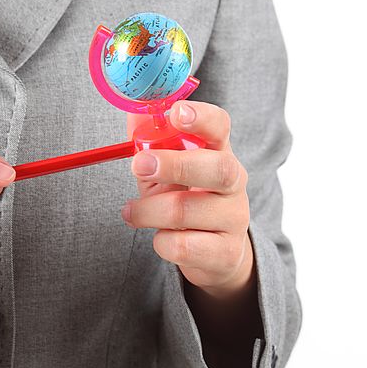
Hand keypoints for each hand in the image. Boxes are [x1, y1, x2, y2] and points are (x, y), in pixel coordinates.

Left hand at [122, 101, 253, 299]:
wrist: (216, 254)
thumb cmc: (187, 203)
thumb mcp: (167, 172)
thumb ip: (151, 146)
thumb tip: (133, 114)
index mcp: (219, 153)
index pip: (220, 127)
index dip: (201, 117)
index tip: (176, 113)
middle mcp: (234, 183)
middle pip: (217, 168)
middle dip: (174, 165)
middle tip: (138, 165)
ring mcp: (234, 219)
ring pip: (186, 211)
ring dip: (148, 211)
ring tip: (131, 212)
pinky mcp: (226, 253)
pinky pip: (183, 246)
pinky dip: (161, 242)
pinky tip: (160, 238)